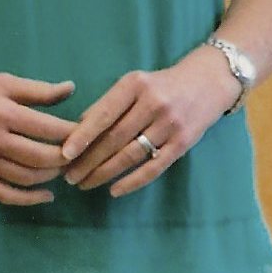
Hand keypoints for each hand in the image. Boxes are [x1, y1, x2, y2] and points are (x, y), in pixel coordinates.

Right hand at [0, 73, 76, 205]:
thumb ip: (36, 89)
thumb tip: (71, 89)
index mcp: (2, 112)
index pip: (48, 128)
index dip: (72, 132)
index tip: (84, 132)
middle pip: (42, 157)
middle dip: (66, 157)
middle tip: (77, 154)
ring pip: (28, 178)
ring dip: (51, 175)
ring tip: (60, 167)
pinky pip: (7, 195)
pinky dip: (31, 199)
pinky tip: (46, 194)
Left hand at [60, 50, 236, 196]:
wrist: (207, 82)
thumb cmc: (159, 85)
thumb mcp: (133, 84)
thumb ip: (108, 104)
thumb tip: (78, 129)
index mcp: (134, 85)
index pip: (104, 114)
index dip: (83, 135)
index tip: (64, 153)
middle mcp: (152, 103)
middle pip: (115, 138)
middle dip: (88, 160)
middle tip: (68, 176)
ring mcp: (170, 125)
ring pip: (132, 155)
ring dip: (105, 172)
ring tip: (84, 183)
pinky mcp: (184, 143)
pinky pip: (154, 167)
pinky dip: (133, 181)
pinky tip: (114, 190)